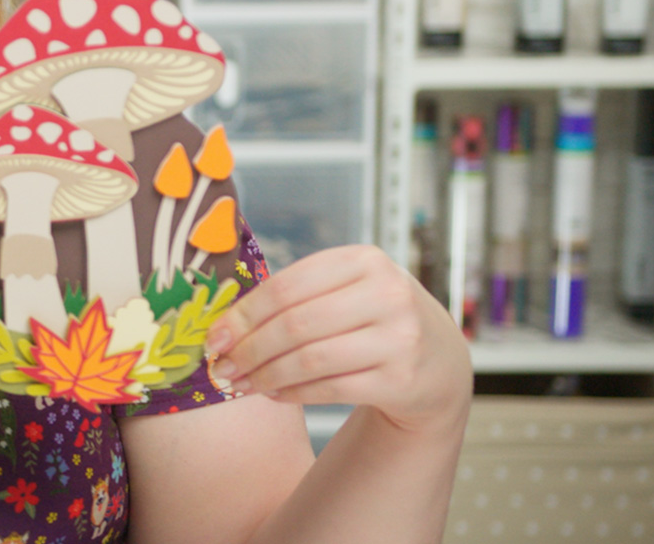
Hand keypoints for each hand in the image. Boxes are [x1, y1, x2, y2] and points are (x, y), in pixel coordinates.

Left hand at [203, 245, 471, 434]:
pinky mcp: (401, 379)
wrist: (438, 361)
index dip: (244, 314)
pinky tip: (272, 394)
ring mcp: (399, 338)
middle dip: (249, 349)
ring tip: (241, 383)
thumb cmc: (373, 318)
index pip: (287, 286)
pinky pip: (330, 388)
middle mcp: (388, 294)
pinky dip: (292, 393)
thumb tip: (224, 325)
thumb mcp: (347, 289)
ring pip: (310, 359)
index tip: (215, 335)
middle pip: (295, 324)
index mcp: (365, 260)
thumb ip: (296, 296)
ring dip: (265, 375)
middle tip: (221, 365)